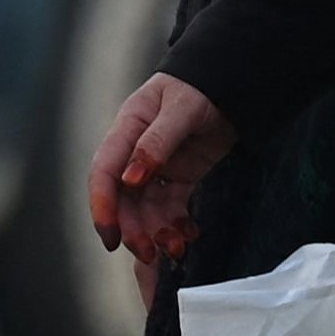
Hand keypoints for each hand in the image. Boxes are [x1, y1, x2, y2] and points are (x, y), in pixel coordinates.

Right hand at [89, 75, 236, 276]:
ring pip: (147, 208)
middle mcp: (135, 152)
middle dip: (134, 229)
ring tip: (177, 248)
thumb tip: (131, 180)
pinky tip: (188, 234)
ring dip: (158, 232)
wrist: (232, 81)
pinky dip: (177, 224)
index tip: (111, 237)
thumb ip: (156, 143)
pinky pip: (171, 206)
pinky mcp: (179, 176)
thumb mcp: (181, 108)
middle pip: (124, 199)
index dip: (103, 207)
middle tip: (151, 253)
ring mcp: (157, 166)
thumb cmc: (201, 85)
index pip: (103, 173)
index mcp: (127, 129)